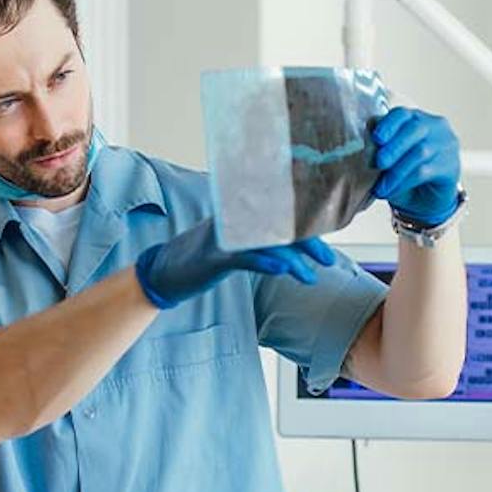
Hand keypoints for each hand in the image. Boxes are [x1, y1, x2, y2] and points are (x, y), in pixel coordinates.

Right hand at [134, 218, 335, 309]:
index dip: (307, 229)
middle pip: (279, 226)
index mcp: (241, 215)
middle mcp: (234, 220)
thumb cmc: (201, 259)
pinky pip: (244, 257)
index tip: (327, 245)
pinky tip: (281, 270)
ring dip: (292, 260)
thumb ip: (258, 243)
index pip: (281, 216)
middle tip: (328, 260)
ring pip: (266, 243)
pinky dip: (264, 262)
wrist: (163, 271)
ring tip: (309, 276)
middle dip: (307, 243)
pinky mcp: (213, 256)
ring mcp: (223, 237)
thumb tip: (292, 249)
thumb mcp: (233, 246)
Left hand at [372, 107, 460, 225]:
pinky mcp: (450, 165)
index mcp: (415, 118)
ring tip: (381, 186)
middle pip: (414, 129)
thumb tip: (364, 147)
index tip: (376, 138)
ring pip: (420, 152)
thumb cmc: (403, 172)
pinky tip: (391, 191)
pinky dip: (404, 182)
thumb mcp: (388, 158)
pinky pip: (424, 171)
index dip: (388, 124)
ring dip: (396, 171)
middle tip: (377, 164)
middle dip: (393, 147)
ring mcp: (445, 144)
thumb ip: (378, 148)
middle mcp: (434, 126)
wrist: (426, 198)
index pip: (403, 113)